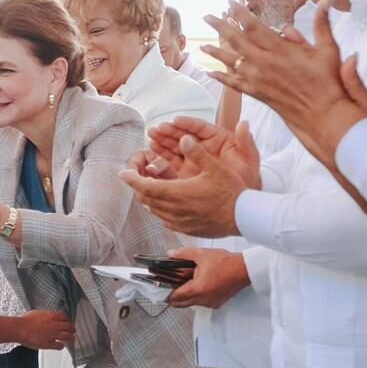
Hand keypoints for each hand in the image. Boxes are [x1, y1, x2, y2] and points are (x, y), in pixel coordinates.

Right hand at [16, 309, 76, 349]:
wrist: (20, 328)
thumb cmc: (25, 321)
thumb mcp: (37, 313)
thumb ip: (45, 315)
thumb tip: (46, 316)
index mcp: (52, 316)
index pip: (65, 316)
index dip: (67, 319)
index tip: (67, 321)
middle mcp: (55, 325)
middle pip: (69, 326)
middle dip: (71, 328)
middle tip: (72, 330)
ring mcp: (53, 334)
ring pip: (67, 336)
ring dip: (70, 337)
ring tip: (71, 338)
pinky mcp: (49, 343)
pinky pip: (59, 345)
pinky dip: (61, 346)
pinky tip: (60, 346)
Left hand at [120, 130, 254, 237]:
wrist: (243, 218)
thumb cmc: (231, 192)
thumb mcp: (215, 168)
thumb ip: (197, 152)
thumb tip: (184, 138)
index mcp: (177, 193)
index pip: (145, 186)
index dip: (131, 179)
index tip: (123, 173)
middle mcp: (174, 210)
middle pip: (146, 198)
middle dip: (138, 186)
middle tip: (136, 175)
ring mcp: (178, 221)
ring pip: (153, 209)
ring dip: (148, 197)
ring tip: (148, 185)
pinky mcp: (185, 228)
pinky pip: (164, 218)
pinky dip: (159, 208)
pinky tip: (164, 201)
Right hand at [147, 118, 260, 185]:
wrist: (243, 200)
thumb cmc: (248, 177)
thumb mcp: (249, 159)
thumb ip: (246, 142)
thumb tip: (244, 124)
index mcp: (218, 139)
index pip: (200, 128)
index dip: (188, 124)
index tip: (176, 121)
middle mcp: (203, 148)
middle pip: (184, 136)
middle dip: (170, 131)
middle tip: (158, 128)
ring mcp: (194, 160)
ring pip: (175, 147)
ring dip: (163, 141)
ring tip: (151, 135)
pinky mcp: (186, 172)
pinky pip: (172, 162)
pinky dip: (162, 157)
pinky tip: (152, 150)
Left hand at [167, 247, 249, 308]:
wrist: (245, 269)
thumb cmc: (227, 263)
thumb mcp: (201, 255)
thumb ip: (183, 254)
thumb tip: (171, 254)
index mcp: (198, 289)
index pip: (174, 298)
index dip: (166, 292)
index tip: (164, 286)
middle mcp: (204, 299)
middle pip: (180, 304)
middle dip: (174, 296)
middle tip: (173, 285)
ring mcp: (211, 303)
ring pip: (191, 304)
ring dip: (186, 296)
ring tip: (188, 282)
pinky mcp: (217, 303)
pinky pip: (201, 303)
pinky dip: (197, 296)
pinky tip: (200, 284)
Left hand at [202, 0, 366, 165]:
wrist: (323, 115)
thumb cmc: (328, 82)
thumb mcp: (328, 49)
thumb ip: (322, 23)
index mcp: (280, 50)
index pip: (254, 27)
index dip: (240, 14)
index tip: (229, 3)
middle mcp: (265, 64)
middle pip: (237, 42)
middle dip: (221, 27)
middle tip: (207, 17)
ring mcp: (259, 80)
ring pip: (232, 62)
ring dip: (216, 52)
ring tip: (202, 45)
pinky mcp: (257, 94)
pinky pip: (235, 84)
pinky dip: (222, 78)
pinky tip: (211, 74)